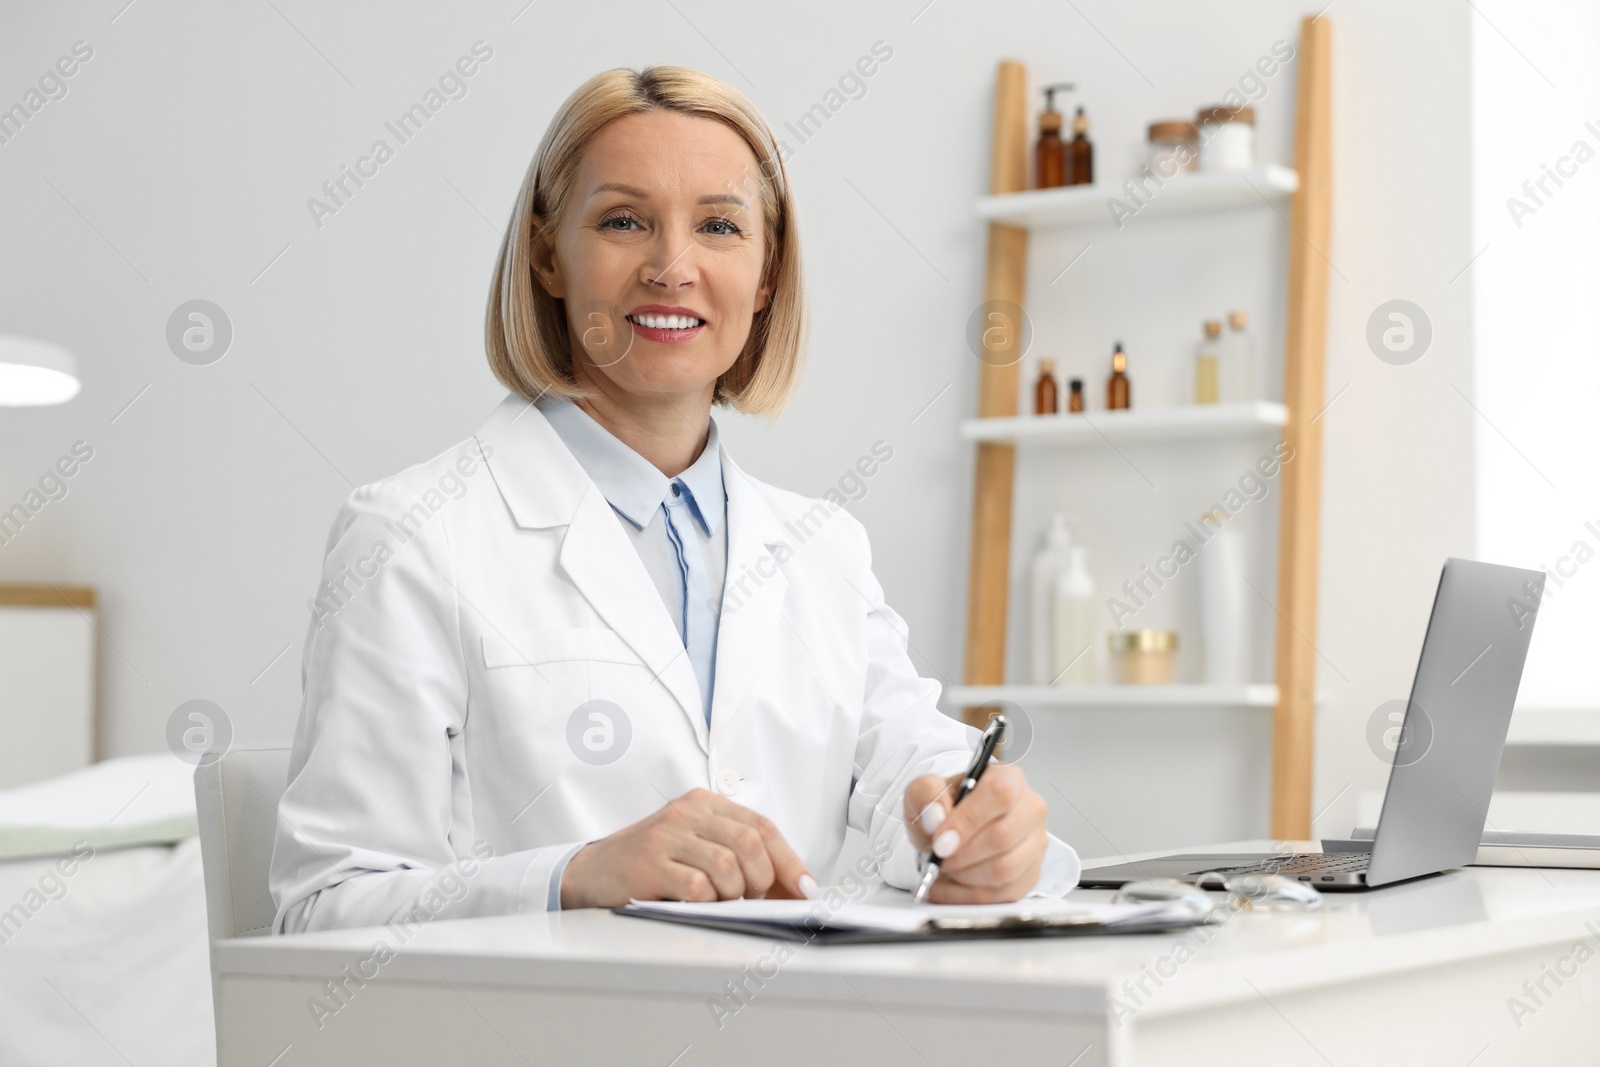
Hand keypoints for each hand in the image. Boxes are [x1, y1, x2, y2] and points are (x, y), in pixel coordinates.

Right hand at [559, 788, 815, 908]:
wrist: (592, 871)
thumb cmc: (652, 862)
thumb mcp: (696, 847)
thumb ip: (739, 857)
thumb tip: (793, 888)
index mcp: (704, 803)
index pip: (761, 826)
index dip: (790, 860)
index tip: (807, 889)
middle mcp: (687, 812)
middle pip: (750, 844)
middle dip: (762, 880)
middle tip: (751, 898)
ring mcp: (667, 836)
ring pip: (728, 866)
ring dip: (733, 895)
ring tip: (718, 901)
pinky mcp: (650, 864)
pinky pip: (697, 887)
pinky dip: (706, 903)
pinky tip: (694, 904)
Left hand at [902, 762, 1047, 903]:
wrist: (953, 828)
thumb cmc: (945, 806)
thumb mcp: (924, 791)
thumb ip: (926, 794)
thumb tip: (936, 817)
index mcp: (1007, 778)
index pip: (999, 795)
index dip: (968, 822)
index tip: (940, 842)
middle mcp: (1030, 808)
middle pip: (1003, 837)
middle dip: (962, 855)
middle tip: (938, 859)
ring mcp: (1035, 842)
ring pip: (1006, 870)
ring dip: (966, 877)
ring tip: (944, 870)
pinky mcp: (1031, 872)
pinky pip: (1005, 894)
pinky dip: (970, 896)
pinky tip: (950, 888)